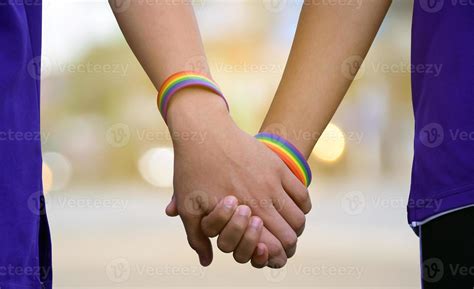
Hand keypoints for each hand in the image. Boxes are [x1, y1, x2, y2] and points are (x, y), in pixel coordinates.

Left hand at [165, 88, 311, 266]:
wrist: (205, 131)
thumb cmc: (192, 170)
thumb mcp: (188, 206)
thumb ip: (197, 238)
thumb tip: (207, 261)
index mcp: (241, 214)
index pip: (271, 247)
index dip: (274, 257)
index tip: (271, 256)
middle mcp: (261, 200)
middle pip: (290, 235)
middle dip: (287, 247)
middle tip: (283, 247)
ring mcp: (273, 182)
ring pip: (299, 217)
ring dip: (295, 228)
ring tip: (288, 228)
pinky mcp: (278, 166)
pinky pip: (302, 193)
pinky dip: (302, 207)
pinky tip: (294, 208)